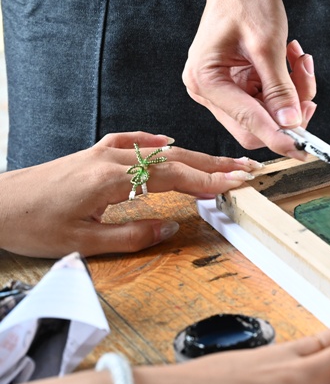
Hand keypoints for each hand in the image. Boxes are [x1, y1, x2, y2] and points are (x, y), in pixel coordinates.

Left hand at [0, 132, 260, 256]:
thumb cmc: (30, 224)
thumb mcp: (82, 242)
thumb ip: (132, 235)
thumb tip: (171, 227)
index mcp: (112, 178)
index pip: (175, 176)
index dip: (210, 180)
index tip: (238, 183)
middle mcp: (111, 158)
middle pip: (175, 157)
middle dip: (214, 164)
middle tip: (246, 169)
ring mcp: (101, 152)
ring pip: (158, 150)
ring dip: (193, 155)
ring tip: (220, 162)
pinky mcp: (91, 155)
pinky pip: (131, 142)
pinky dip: (155, 142)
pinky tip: (167, 142)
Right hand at [183, 0, 316, 158]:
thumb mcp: (268, 44)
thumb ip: (280, 88)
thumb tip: (291, 123)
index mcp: (206, 80)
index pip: (249, 124)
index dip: (280, 137)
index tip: (305, 149)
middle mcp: (208, 89)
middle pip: (257, 126)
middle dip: (289, 111)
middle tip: (308, 86)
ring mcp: (221, 87)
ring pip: (267, 113)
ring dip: (292, 92)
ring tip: (299, 60)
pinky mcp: (236, 82)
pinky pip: (268, 97)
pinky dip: (286, 83)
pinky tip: (292, 58)